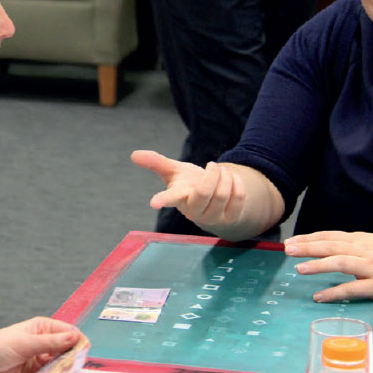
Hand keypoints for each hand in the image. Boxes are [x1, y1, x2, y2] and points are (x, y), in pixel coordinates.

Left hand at [0, 318, 84, 372]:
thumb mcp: (25, 342)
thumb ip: (51, 342)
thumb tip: (74, 336)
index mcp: (42, 329)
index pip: (66, 331)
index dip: (76, 339)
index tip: (84, 347)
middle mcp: (44, 345)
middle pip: (66, 350)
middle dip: (72, 356)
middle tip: (75, 363)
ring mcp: (40, 363)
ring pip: (61, 366)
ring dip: (65, 370)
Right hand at [131, 149, 245, 230]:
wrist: (212, 200)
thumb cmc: (188, 185)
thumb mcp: (173, 172)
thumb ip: (156, 163)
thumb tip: (133, 154)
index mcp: (179, 198)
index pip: (170, 199)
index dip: (162, 200)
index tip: (153, 203)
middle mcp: (195, 211)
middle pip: (205, 192)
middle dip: (212, 174)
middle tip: (212, 165)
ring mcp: (213, 217)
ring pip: (223, 193)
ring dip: (225, 176)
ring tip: (222, 171)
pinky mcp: (231, 217)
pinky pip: (238, 197)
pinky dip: (237, 183)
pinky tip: (233, 179)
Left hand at [284, 230, 372, 301]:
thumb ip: (356, 244)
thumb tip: (335, 246)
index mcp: (362, 240)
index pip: (330, 236)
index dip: (310, 237)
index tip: (292, 240)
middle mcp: (364, 250)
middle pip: (330, 246)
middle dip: (307, 247)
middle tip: (287, 249)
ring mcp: (371, 267)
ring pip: (339, 263)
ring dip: (317, 265)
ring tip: (299, 268)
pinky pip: (353, 288)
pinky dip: (335, 291)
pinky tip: (320, 296)